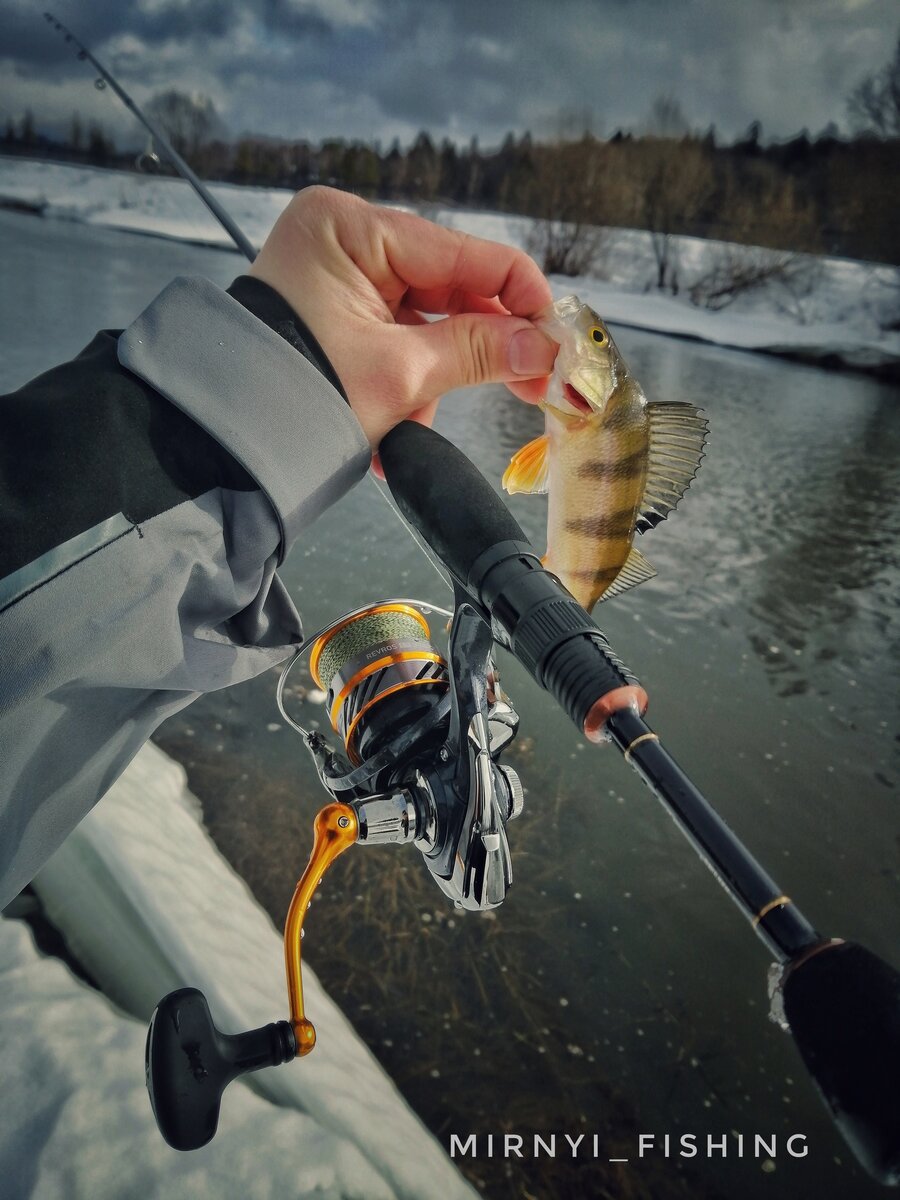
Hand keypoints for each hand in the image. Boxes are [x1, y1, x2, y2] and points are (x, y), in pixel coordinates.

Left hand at [248, 186, 556, 456]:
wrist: (223, 444)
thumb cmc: (295, 397)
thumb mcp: (400, 374)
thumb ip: (480, 352)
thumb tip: (547, 348)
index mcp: (351, 227)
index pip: (464, 251)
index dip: (521, 297)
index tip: (560, 338)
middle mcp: (344, 237)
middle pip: (449, 286)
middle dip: (480, 346)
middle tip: (534, 386)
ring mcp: (338, 274)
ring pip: (425, 319)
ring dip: (435, 376)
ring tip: (418, 422)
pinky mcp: (335, 310)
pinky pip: (396, 337)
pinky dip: (406, 381)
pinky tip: (396, 423)